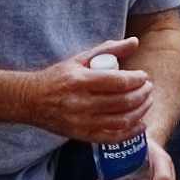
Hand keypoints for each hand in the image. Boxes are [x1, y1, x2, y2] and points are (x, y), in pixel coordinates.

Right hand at [28, 37, 155, 145]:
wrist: (31, 101)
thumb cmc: (58, 77)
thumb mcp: (79, 59)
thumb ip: (108, 49)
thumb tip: (135, 41)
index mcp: (80, 81)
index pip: (118, 82)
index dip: (137, 80)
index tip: (143, 76)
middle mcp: (81, 103)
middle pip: (123, 101)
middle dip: (142, 94)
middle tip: (148, 88)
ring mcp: (81, 122)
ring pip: (121, 121)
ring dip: (140, 112)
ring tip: (147, 102)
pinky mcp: (82, 135)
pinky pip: (112, 137)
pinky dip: (131, 132)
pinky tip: (140, 124)